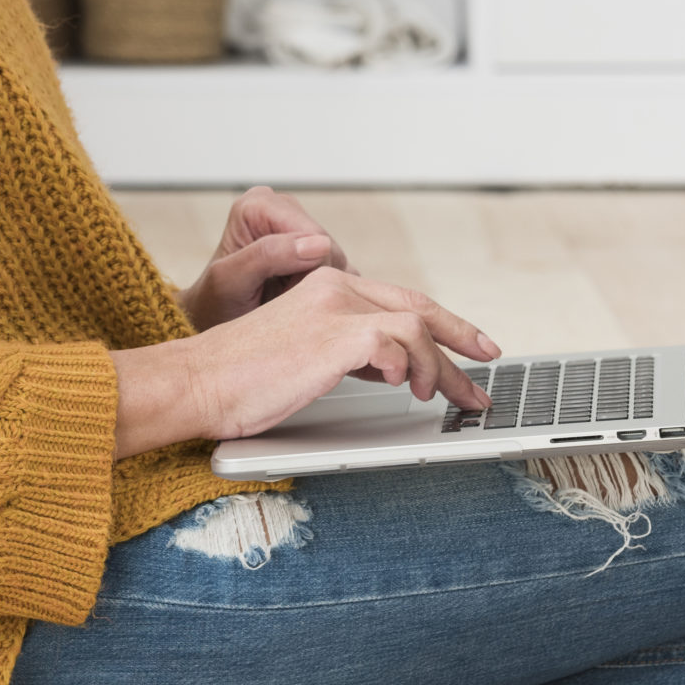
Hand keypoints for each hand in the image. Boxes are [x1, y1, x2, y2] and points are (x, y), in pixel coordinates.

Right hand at [112, 267, 497, 457]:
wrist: (196, 381)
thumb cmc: (237, 379)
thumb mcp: (302, 358)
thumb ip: (344, 353)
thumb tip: (389, 369)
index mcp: (323, 287)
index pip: (397, 301)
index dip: (440, 325)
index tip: (466, 349)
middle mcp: (332, 287)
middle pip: (417, 307)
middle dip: (460, 337)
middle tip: (488, 363)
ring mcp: (334, 308)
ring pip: (415, 327)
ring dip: (441, 366)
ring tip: (443, 397)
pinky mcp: (334, 335)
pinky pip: (397, 343)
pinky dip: (413, 366)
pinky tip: (411, 388)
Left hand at [178, 186, 349, 330]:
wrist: (215, 321)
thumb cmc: (214, 303)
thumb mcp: (229, 281)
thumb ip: (267, 255)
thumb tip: (319, 243)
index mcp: (258, 204)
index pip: (315, 235)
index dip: (308, 272)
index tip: (283, 298)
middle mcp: (283, 209)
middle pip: (329, 248)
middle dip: (314, 282)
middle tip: (283, 303)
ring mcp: (300, 230)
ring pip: (338, 263)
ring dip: (319, 290)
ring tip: (287, 304)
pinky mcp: (315, 252)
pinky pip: (340, 273)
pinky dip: (325, 293)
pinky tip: (300, 303)